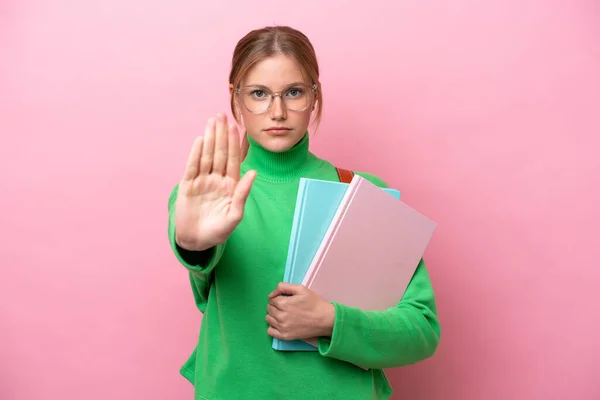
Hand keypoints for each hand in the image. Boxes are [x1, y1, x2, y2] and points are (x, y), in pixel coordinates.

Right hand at [175, 113, 255, 250]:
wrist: (197, 241)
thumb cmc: (218, 231)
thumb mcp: (235, 215)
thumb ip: (243, 193)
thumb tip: (253, 172)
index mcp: (230, 185)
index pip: (233, 160)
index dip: (234, 143)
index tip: (236, 127)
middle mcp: (216, 180)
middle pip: (219, 153)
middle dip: (221, 134)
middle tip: (222, 115)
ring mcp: (202, 182)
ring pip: (206, 156)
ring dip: (209, 138)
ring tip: (212, 121)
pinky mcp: (188, 186)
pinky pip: (192, 167)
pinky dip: (196, 154)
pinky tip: (200, 140)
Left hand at [266, 283, 334, 340]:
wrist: (325, 319)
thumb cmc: (314, 303)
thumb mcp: (301, 289)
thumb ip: (283, 287)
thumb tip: (271, 294)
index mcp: (284, 303)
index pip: (271, 299)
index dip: (277, 297)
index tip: (285, 299)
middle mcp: (281, 316)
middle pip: (269, 309)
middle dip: (275, 306)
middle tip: (286, 306)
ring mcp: (282, 327)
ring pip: (268, 319)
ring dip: (273, 315)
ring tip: (284, 314)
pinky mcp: (285, 336)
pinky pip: (270, 331)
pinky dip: (273, 327)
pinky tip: (280, 324)